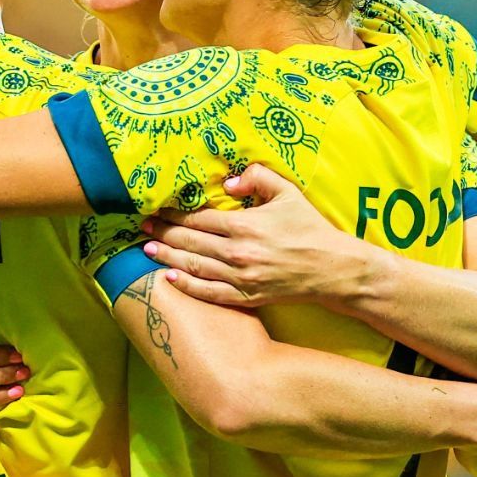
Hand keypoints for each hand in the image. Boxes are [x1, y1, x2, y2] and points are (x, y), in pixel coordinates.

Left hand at [141, 164, 374, 306]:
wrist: (332, 268)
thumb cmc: (310, 228)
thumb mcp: (287, 193)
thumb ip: (257, 178)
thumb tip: (226, 184)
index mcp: (245, 226)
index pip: (198, 219)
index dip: (174, 214)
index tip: (156, 209)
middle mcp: (238, 253)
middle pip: (190, 243)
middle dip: (164, 233)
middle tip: (143, 227)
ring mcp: (241, 278)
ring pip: (194, 267)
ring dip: (168, 257)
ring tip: (148, 249)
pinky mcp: (246, 297)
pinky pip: (210, 293)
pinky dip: (187, 286)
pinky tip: (169, 278)